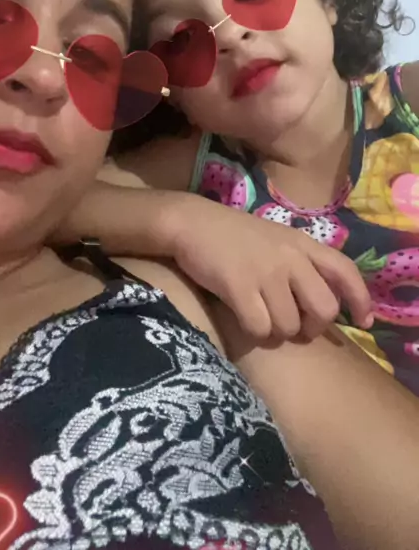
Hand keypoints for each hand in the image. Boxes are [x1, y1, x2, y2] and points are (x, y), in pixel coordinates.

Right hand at [167, 194, 372, 340]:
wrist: (191, 223)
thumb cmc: (232, 235)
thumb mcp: (275, 239)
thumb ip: (299, 262)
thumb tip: (321, 302)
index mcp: (302, 243)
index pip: (345, 271)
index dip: (359, 299)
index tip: (363, 321)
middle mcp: (290, 257)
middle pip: (324, 309)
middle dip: (311, 327)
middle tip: (294, 327)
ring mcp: (266, 272)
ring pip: (289, 326)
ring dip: (276, 331)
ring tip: (260, 316)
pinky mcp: (240, 286)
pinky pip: (260, 328)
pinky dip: (253, 331)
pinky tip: (242, 317)